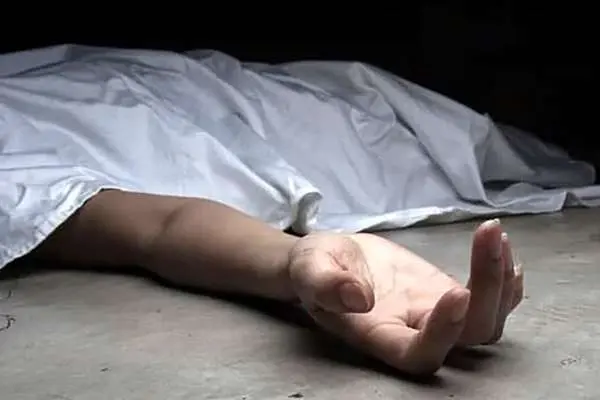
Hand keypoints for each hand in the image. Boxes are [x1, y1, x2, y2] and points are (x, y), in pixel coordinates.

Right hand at [288, 219, 523, 374]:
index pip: (418, 355)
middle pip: (469, 337)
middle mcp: (414, 333)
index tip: (455, 290)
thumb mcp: (310, 268)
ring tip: (494, 234)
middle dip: (488, 291)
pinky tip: (504, 250)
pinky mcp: (446, 294)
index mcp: (378, 336)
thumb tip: (357, 298)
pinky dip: (505, 281)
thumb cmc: (315, 267)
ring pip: (486, 321)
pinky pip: (489, 301)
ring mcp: (436, 315)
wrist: (333, 260)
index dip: (443, 333)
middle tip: (487, 235)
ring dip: (500, 281)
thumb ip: (325, 284)